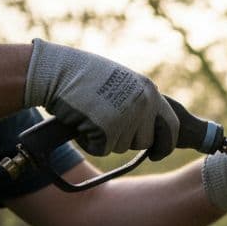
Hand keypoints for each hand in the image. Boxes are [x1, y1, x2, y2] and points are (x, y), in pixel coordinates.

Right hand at [24, 39, 178, 159]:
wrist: (55, 71)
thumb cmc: (83, 76)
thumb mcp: (122, 82)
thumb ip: (140, 101)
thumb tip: (150, 130)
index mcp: (149, 91)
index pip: (171, 126)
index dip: (165, 144)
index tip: (156, 154)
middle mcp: (144, 103)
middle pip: (144, 141)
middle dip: (126, 140)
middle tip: (105, 122)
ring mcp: (127, 116)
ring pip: (122, 147)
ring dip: (105, 138)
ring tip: (90, 115)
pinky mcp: (107, 129)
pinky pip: (102, 149)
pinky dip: (89, 142)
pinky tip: (80, 122)